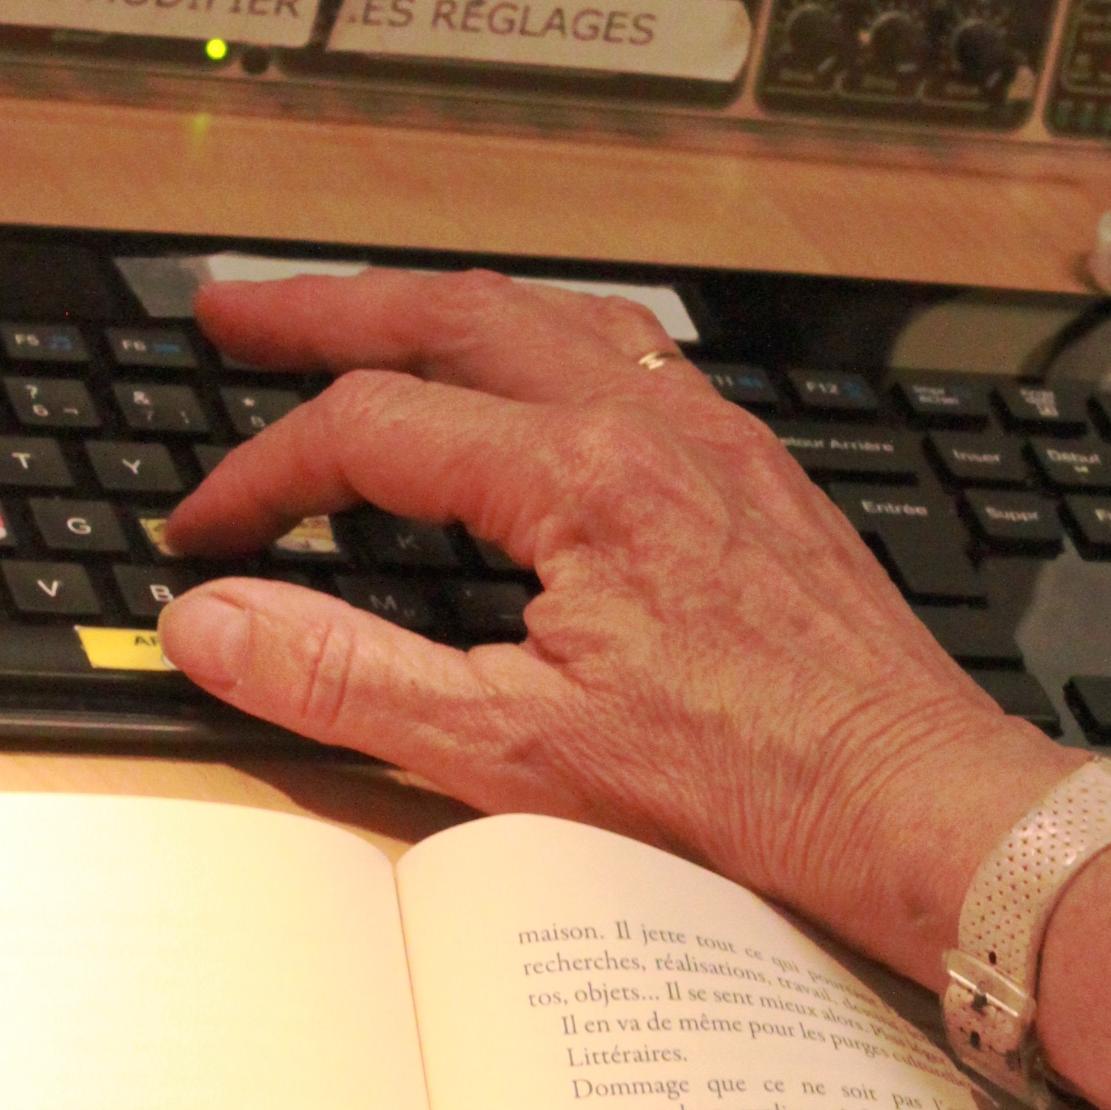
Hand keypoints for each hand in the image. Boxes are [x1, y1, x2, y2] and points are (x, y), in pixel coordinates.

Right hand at [156, 270, 1071, 986]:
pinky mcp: (753, 473)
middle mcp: (650, 426)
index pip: (372, 430)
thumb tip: (215, 626)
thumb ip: (347, 678)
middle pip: (452, 316)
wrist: (904, 802)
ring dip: (438, 307)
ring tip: (363, 318)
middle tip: (234, 315)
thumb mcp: (513, 750)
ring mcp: (711, 439)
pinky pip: (631, 356)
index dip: (264, 475)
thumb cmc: (744, 789)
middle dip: (326, 309)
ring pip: (548, 317)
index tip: (206, 533)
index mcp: (580, 477)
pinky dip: (543, 342)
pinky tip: (528, 373)